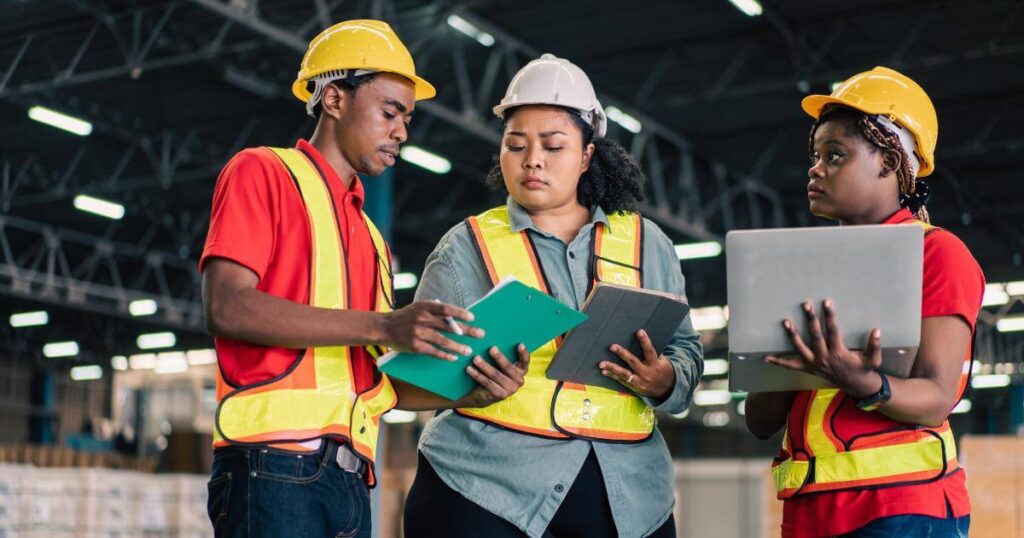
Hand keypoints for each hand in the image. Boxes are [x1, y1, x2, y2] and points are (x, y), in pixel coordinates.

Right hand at [379, 301, 482, 360]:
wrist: (383, 327)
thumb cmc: (405, 317)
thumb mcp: (418, 308)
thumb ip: (434, 311)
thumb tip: (456, 317)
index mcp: (425, 306)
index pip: (446, 309)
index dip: (460, 313)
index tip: (472, 318)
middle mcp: (422, 318)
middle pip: (449, 326)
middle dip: (467, 331)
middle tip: (480, 334)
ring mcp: (418, 333)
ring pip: (443, 341)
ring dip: (458, 346)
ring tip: (469, 351)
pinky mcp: (415, 346)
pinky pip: (434, 351)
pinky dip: (445, 355)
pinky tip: (454, 358)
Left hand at [457, 345, 530, 407]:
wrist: (484, 395)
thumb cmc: (493, 373)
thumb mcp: (500, 365)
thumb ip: (501, 356)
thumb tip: (496, 339)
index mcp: (521, 371)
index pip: (525, 361)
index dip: (523, 353)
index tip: (520, 344)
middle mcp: (519, 381)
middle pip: (508, 367)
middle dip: (499, 357)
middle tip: (491, 348)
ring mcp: (510, 389)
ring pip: (495, 374)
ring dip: (484, 366)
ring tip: (475, 358)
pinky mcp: (500, 395)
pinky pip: (487, 382)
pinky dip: (477, 375)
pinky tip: (469, 369)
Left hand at [599, 330, 675, 398]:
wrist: (666, 390)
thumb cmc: (663, 371)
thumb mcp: (663, 362)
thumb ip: (653, 354)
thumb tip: (643, 340)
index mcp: (655, 364)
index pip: (649, 351)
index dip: (645, 341)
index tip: (639, 331)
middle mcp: (646, 373)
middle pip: (633, 362)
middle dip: (622, 354)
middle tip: (612, 346)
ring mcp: (639, 381)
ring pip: (624, 373)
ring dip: (612, 368)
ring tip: (601, 363)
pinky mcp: (633, 386)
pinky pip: (621, 380)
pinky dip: (612, 375)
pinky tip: (604, 371)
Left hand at [764, 300, 883, 397]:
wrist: (856, 386)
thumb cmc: (865, 369)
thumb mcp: (873, 359)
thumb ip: (875, 346)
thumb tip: (876, 331)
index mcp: (839, 353)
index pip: (833, 331)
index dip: (830, 317)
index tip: (826, 302)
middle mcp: (824, 358)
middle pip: (815, 337)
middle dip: (810, 320)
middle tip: (805, 305)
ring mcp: (814, 364)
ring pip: (800, 349)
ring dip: (792, 335)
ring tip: (785, 322)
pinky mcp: (808, 369)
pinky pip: (791, 366)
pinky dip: (779, 362)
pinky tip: (766, 357)